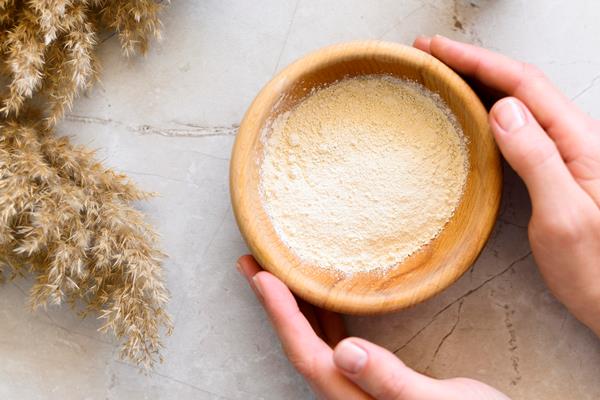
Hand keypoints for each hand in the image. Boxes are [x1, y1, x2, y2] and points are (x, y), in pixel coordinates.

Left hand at [237, 255, 508, 398]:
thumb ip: (390, 382)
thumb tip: (347, 352)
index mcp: (354, 399)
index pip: (307, 352)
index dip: (281, 313)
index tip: (261, 276)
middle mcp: (348, 392)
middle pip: (300, 344)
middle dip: (273, 303)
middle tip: (251, 265)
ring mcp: (358, 386)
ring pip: (315, 342)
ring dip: (293, 306)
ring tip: (274, 273)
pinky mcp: (373, 379)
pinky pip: (335, 342)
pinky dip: (323, 316)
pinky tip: (322, 298)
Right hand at [414, 35, 599, 335]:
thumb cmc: (596, 267)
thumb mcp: (564, 216)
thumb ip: (536, 158)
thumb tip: (501, 109)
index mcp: (580, 140)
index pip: (522, 84)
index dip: (477, 61)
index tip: (437, 52)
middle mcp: (574, 137)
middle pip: (519, 83)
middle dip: (472, 62)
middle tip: (429, 56)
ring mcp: (564, 150)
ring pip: (517, 100)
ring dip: (478, 81)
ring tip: (442, 75)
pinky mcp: (554, 166)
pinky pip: (517, 125)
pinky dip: (487, 109)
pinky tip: (469, 112)